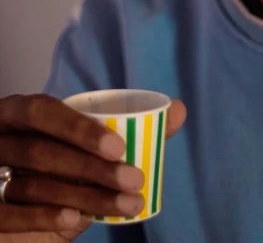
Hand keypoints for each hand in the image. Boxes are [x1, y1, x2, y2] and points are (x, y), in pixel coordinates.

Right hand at [0, 94, 186, 241]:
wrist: (24, 210)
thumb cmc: (60, 165)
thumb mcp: (87, 146)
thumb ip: (130, 129)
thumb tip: (178, 110)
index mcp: (20, 113)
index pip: (42, 111)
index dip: (78, 128)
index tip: (120, 146)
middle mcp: (1, 139)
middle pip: (41, 152)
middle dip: (92, 168)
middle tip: (136, 179)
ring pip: (33, 185)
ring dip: (84, 197)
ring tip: (128, 204)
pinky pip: (12, 214)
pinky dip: (45, 217)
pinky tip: (76, 220)